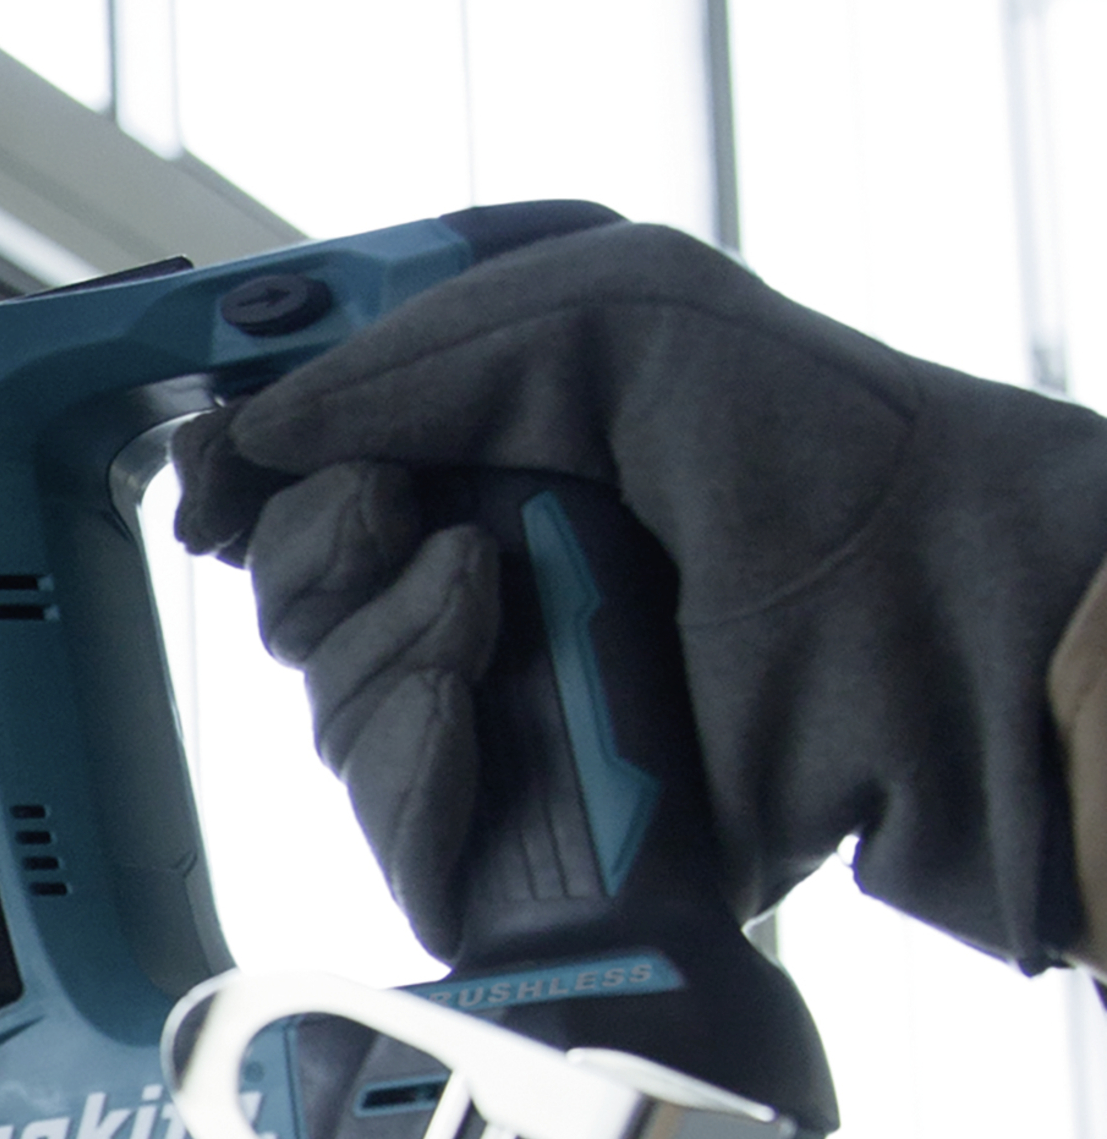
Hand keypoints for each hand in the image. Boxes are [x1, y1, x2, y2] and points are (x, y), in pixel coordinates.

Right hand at [172, 223, 1106, 969]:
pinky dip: (403, 752)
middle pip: (283, 574)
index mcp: (498, 446)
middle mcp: (486, 567)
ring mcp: (498, 696)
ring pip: (318, 682)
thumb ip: (408, 356)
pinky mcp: (510, 820)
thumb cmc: (810, 448)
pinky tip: (470, 711)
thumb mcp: (608, 318)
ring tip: (492, 604)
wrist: (928, 631)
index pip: (311, 455)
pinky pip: (374, 797)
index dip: (243, 455)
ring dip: (380, 635)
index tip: (210, 460)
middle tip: (398, 513)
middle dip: (313, 538)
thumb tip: (249, 436)